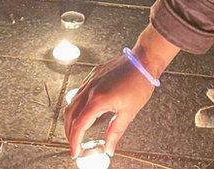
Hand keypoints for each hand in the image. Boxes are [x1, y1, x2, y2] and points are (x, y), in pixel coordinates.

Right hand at [65, 26, 179, 157]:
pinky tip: (84, 111)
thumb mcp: (129, 112)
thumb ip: (115, 132)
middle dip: (69, 132)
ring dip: (71, 119)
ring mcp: (90, 80)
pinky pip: (79, 92)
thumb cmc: (139, 84)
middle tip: (75, 144)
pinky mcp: (93, 75)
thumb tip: (109, 148)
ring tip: (77, 130)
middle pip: (70, 114)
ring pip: (72, 102)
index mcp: (98, 100)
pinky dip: (77, 105)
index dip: (75, 141)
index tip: (75, 152)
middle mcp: (90, 89)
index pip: (79, 125)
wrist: (144, 61)